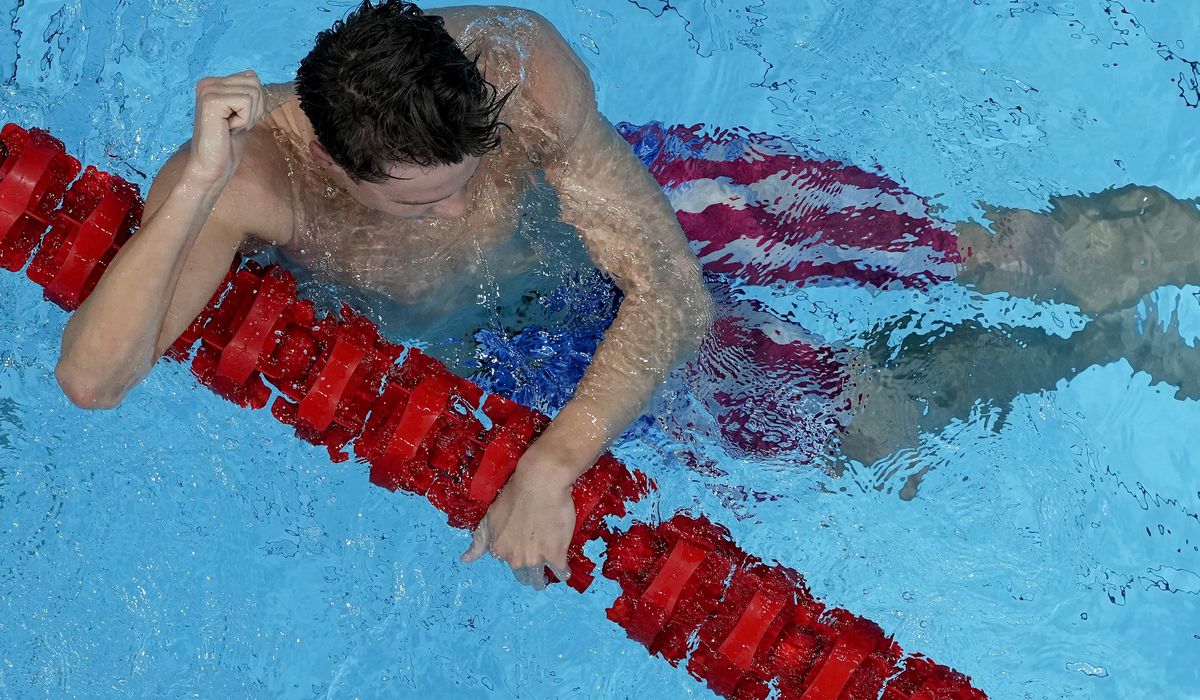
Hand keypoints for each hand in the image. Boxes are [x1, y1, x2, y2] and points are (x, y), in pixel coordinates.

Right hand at [187, 69, 266, 185]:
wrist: (212, 166)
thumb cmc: (228, 143)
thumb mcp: (242, 112)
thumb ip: (246, 93)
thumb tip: (253, 75)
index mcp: (213, 83)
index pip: (252, 77)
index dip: (255, 103)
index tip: (238, 119)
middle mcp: (207, 83)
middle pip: (254, 82)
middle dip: (254, 108)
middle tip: (235, 125)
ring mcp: (207, 90)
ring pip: (252, 92)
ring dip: (249, 115)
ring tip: (231, 127)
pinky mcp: (211, 100)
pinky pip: (246, 102)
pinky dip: (244, 120)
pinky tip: (228, 129)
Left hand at [460, 448, 577, 589]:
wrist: (540, 482)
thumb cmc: (515, 494)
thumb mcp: (491, 516)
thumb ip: (480, 540)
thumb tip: (464, 560)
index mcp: (499, 549)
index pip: (508, 561)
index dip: (517, 553)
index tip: (524, 544)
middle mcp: (515, 559)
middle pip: (524, 574)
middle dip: (529, 567)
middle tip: (537, 548)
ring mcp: (536, 559)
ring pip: (540, 576)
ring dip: (544, 573)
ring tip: (548, 565)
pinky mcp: (556, 555)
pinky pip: (561, 571)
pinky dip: (563, 568)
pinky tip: (563, 562)